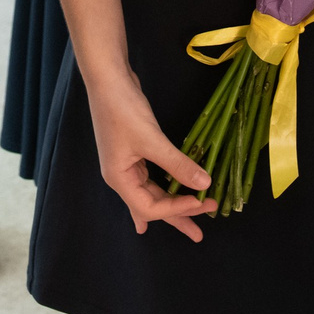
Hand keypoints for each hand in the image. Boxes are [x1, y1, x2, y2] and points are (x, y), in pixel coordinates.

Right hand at [83, 66, 215, 241]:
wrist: (108, 79)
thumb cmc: (124, 110)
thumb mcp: (152, 139)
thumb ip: (178, 164)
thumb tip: (205, 185)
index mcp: (120, 179)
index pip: (150, 207)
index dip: (176, 208)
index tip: (201, 201)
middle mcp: (121, 177)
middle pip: (151, 205)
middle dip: (176, 217)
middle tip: (199, 234)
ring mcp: (127, 164)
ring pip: (154, 192)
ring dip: (174, 203)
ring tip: (194, 219)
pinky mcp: (135, 151)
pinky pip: (153, 178)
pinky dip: (165, 188)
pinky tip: (168, 198)